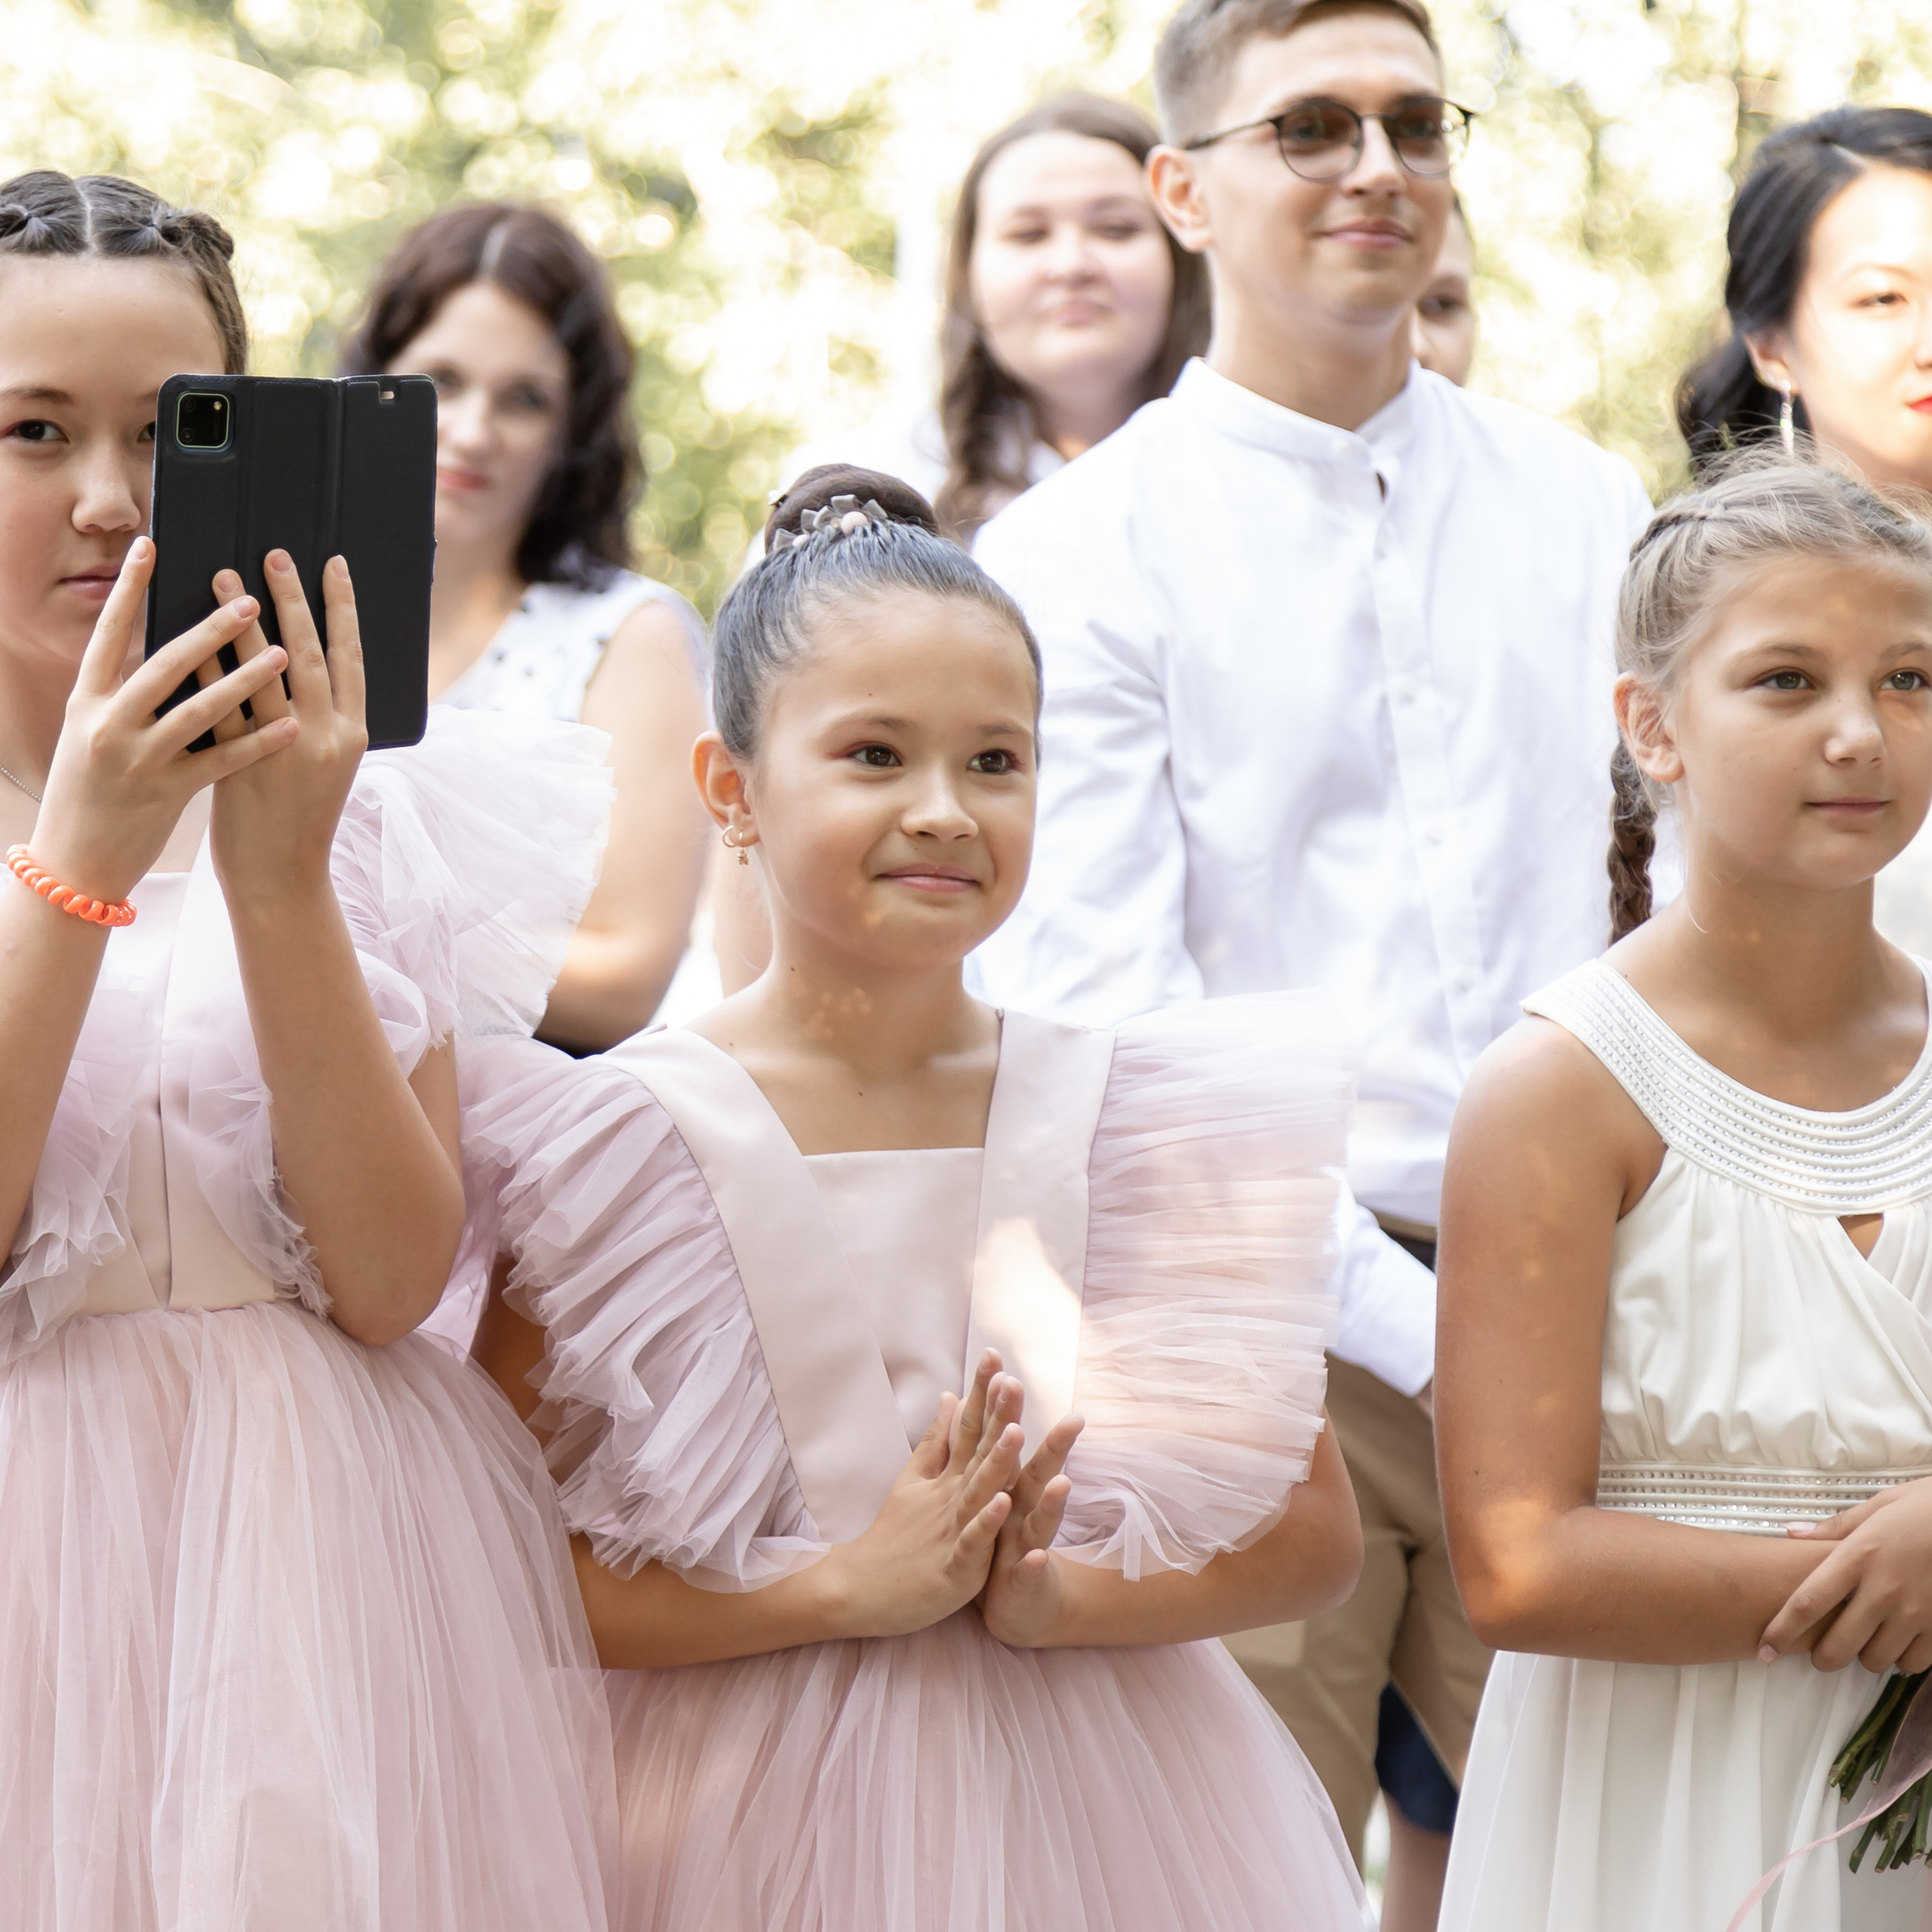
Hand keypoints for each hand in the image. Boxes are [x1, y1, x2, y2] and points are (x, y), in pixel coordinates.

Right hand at [29, 537, 293, 903]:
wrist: (73, 863)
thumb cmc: (88, 793)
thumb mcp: (90, 735)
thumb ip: (121, 695)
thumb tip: (163, 652)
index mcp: (87, 702)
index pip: (108, 633)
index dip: (129, 589)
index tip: (151, 547)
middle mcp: (108, 724)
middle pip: (164, 664)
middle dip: (211, 630)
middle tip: (252, 598)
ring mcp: (137, 760)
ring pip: (199, 711)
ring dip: (245, 679)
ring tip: (285, 654)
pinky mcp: (165, 794)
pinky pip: (221, 762)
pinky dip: (258, 743)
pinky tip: (291, 726)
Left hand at [208, 552, 365, 903]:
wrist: (282, 876)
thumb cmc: (301, 818)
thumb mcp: (328, 765)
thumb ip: (320, 718)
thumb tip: (301, 660)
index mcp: (353, 734)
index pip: (353, 657)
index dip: (343, 608)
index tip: (332, 565)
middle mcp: (325, 736)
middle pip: (311, 652)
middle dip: (293, 598)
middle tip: (275, 554)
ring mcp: (285, 748)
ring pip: (266, 670)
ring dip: (243, 619)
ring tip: (224, 576)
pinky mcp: (244, 760)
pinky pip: (222, 702)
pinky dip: (207, 664)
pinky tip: (192, 634)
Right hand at [820, 1351, 1024, 1639]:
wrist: (859, 1588)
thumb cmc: (891, 1535)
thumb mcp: (912, 1480)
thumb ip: (936, 1440)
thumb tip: (950, 1396)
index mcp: (946, 1479)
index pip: (967, 1427)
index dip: (982, 1393)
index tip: (994, 1354)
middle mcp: (950, 1498)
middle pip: (977, 1452)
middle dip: (997, 1416)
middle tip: (1013, 1380)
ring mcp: (951, 1530)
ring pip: (977, 1492)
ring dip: (997, 1462)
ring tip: (1016, 1431)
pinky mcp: (954, 1567)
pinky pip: (972, 1542)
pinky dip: (986, 1523)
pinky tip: (1003, 1503)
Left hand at [978, 1411, 1084, 1648]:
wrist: (1016, 1604)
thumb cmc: (1000, 1541)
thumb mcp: (990, 1492)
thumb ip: (981, 1449)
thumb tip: (966, 1404)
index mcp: (1010, 1488)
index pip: (1011, 1445)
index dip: (1008, 1412)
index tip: (1006, 1373)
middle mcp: (1025, 1512)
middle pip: (1039, 1475)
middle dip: (1055, 1448)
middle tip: (1073, 1419)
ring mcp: (1028, 1546)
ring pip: (1040, 1521)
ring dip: (1052, 1503)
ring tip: (1064, 1481)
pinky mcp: (1023, 1581)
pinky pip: (1028, 1573)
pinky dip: (1034, 1566)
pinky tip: (1040, 1557)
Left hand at [1760, 1476, 1931, 1673]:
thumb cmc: (1928, 1507)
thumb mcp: (1880, 1505)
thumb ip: (1836, 1527)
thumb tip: (1792, 1532)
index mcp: (1857, 1556)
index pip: (1807, 1603)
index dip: (1781, 1632)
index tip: (1764, 1650)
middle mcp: (1882, 1591)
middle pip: (1838, 1645)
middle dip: (1822, 1658)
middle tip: (1821, 1655)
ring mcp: (1914, 1613)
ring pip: (1875, 1660)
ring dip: (1864, 1657)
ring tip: (1865, 1641)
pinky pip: (1912, 1663)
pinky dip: (1901, 1660)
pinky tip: (1899, 1643)